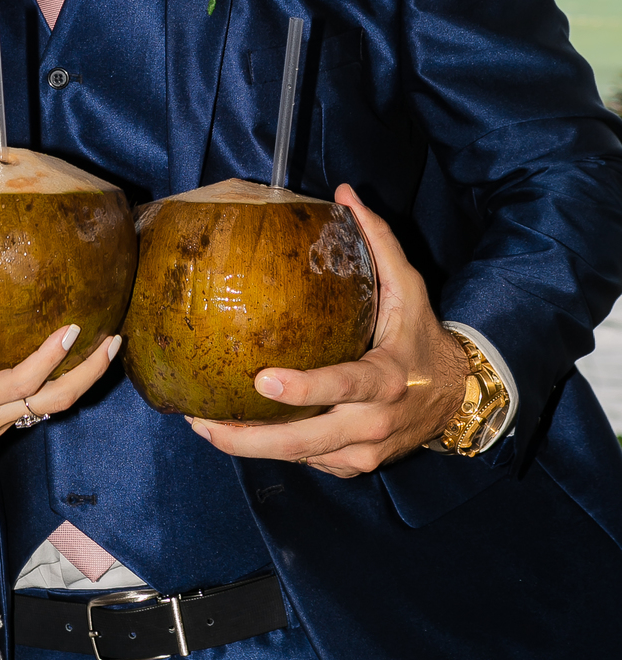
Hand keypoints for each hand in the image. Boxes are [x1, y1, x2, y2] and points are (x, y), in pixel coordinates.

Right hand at [0, 284, 120, 512]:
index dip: (48, 357)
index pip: (19, 381)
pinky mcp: (5, 428)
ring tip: (108, 345)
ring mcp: (2, 425)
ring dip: (85, 378)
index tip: (73, 328)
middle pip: (55, 400)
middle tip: (113, 338)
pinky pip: (44, 406)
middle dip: (89, 371)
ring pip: (56, 406)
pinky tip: (76, 360)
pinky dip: (64, 384)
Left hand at [186, 186, 467, 478]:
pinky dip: (274, 450)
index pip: (342, 386)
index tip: (263, 380)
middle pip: (306, 441)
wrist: (457, 396)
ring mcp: (364, 453)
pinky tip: (236, 433)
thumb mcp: (409, 285)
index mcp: (386, 378)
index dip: (304, 389)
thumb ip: (378, 239)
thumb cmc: (421, 334)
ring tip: (202, 426)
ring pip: (300, 457)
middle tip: (203, 423)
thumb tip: (343, 192)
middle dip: (252, 438)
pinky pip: (308, 460)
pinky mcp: (353, 467)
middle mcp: (374, 423)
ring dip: (250, 447)